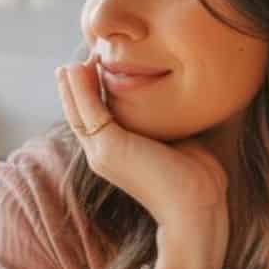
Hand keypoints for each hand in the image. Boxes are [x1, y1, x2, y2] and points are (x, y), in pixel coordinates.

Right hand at [57, 58, 229, 268]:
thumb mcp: (177, 142)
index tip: (96, 66)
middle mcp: (102, 155)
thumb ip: (166, 124)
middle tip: (78, 58)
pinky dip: (80, 87)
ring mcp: (101, 152)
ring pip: (77, 110)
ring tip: (74, 59)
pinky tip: (80, 66)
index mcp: (116, 155)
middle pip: (78, 113)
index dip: (91, 93)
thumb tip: (176, 102)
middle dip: (75, 85)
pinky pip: (87, 109)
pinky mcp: (109, 146)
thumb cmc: (196, 181)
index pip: (94, 119)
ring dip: (72, 82)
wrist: (196, 210)